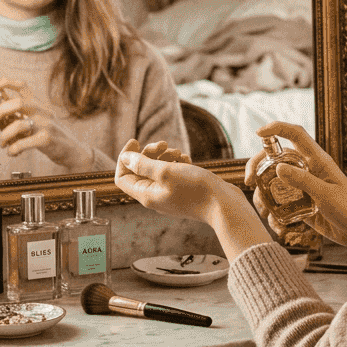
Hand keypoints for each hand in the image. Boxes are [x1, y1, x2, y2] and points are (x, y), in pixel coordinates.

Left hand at [0, 78, 96, 170]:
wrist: (71, 149)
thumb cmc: (48, 134)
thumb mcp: (35, 118)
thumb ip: (16, 113)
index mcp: (37, 104)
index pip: (23, 86)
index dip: (6, 82)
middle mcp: (42, 111)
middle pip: (18, 102)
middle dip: (0, 110)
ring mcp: (46, 124)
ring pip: (19, 125)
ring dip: (4, 135)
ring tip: (2, 143)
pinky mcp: (47, 139)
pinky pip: (24, 143)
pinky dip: (13, 148)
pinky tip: (11, 152)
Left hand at [115, 138, 272, 260]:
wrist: (224, 205)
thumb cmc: (195, 189)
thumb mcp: (166, 171)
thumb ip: (143, 164)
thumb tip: (124, 157)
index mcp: (146, 195)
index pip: (122, 177)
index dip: (125, 158)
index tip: (135, 141)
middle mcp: (155, 197)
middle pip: (140, 171)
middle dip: (148, 154)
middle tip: (163, 144)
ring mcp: (170, 196)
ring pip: (158, 171)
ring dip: (164, 157)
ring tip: (179, 153)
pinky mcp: (183, 192)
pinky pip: (172, 175)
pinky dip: (176, 164)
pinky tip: (187, 160)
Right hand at [244, 122, 346, 261]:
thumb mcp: (326, 194)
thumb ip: (303, 181)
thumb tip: (277, 168)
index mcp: (317, 161)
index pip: (296, 135)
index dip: (277, 128)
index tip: (259, 132)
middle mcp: (308, 170)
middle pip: (277, 159)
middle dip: (259, 167)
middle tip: (248, 181)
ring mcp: (304, 188)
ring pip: (275, 183)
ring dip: (264, 194)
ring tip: (263, 209)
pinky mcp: (302, 204)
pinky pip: (282, 204)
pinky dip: (275, 213)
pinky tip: (277, 225)